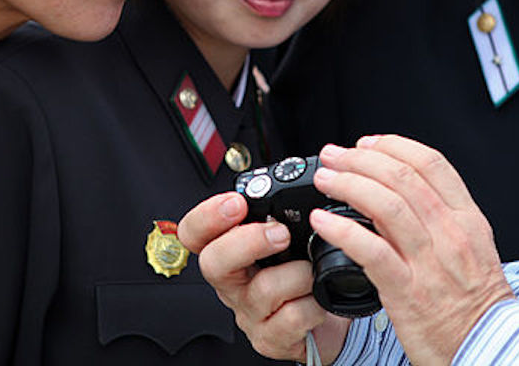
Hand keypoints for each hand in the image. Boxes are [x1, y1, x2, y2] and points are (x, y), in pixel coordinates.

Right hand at [178, 193, 351, 362]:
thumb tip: (291, 178)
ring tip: (312, 269)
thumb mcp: (284, 240)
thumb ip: (277, 215)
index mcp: (229, 252)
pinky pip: (291, 318)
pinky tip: (318, 299)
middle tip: (280, 233)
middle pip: (212, 262)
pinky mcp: (270, 339)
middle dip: (247, 241)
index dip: (207, 216)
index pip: (193, 232)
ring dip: (298, 274)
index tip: (236, 202)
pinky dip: (313, 304)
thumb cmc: (301, 274)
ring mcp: (249, 313)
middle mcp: (232, 283)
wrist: (324, 323)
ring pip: (263, 289)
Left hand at [309, 137, 513, 365]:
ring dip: (347, 184)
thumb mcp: (471, 248)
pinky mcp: (407, 291)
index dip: (392, 146)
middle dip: (359, 159)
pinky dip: (341, 229)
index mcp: (467, 219)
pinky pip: (369, 250)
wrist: (490, 349)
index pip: (430, 163)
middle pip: (401, 177)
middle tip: (333, 156)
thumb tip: (395, 189)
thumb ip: (439, 217)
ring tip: (325, 179)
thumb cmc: (475, 302)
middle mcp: (450, 235)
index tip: (366, 143)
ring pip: (385, 205)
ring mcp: (429, 263)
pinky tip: (322, 221)